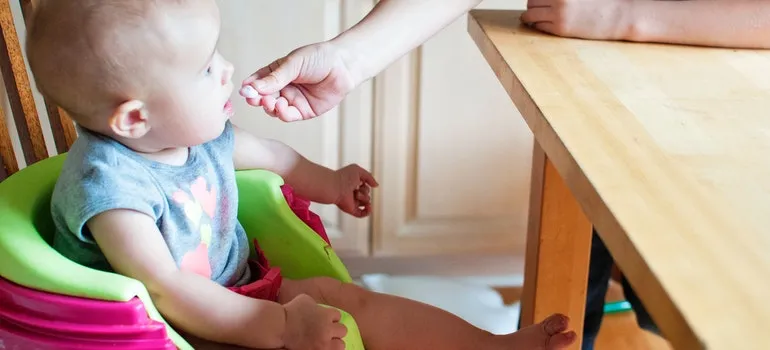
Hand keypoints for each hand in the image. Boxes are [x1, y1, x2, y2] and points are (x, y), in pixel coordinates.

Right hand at [240, 42, 357, 121]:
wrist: (343, 66)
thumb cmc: (319, 58)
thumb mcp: (294, 64)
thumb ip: (275, 78)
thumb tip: (253, 87)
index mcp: (277, 73)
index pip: (258, 81)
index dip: (250, 87)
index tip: (244, 90)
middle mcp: (282, 88)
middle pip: (263, 97)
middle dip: (257, 99)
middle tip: (253, 99)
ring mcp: (292, 100)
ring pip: (273, 109)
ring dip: (268, 107)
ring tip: (270, 102)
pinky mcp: (303, 111)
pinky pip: (288, 116)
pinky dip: (282, 113)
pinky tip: (281, 106)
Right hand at [282, 294, 346, 349]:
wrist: (280, 326)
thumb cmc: (291, 310)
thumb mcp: (306, 300)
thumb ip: (317, 305)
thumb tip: (319, 308)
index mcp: (326, 314)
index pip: (338, 316)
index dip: (331, 317)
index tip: (325, 319)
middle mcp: (328, 329)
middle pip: (343, 330)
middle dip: (335, 330)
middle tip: (327, 331)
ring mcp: (323, 343)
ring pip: (340, 345)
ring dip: (334, 342)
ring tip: (326, 342)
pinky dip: (326, 349)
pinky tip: (320, 346)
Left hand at [334, 164, 377, 217]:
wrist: (336, 186)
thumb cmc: (344, 177)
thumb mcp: (359, 171)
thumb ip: (369, 176)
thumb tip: (376, 185)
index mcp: (353, 185)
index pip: (365, 186)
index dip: (365, 183)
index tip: (360, 181)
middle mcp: (352, 194)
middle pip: (367, 194)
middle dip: (365, 191)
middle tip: (356, 188)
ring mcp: (352, 202)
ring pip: (366, 202)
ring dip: (364, 197)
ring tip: (356, 194)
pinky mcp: (351, 209)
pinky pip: (362, 214)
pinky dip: (367, 211)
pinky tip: (369, 206)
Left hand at [521, 0, 634, 40]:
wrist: (616, 16)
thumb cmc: (600, 1)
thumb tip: (545, 0)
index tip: (540, 2)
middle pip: (531, 1)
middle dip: (534, 5)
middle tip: (540, 8)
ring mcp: (558, 14)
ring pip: (530, 14)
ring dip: (531, 16)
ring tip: (535, 17)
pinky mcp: (560, 29)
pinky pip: (539, 26)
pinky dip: (539, 24)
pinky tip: (545, 23)